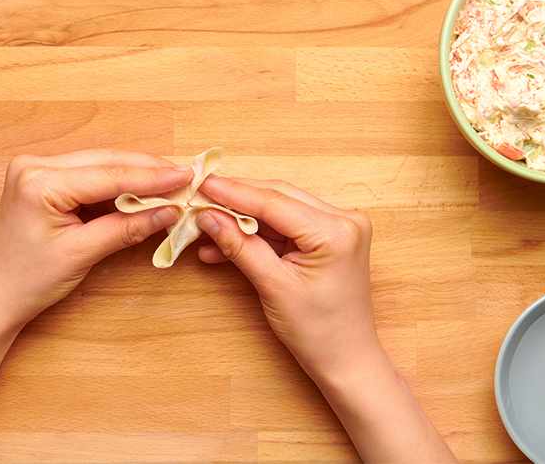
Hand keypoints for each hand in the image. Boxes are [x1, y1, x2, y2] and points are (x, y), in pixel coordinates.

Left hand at [0, 149, 191, 335]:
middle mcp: (34, 165)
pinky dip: (114, 182)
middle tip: (185, 174)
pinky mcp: (39, 179)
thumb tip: (169, 212)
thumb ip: (126, 228)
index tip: (185, 175)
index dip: (150, 177)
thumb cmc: (30, 280)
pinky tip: (141, 186)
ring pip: (96, 164)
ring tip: (170, 178)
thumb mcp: (82, 253)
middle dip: (145, 169)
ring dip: (133, 173)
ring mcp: (34, 169)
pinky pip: (85, 174)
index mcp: (39, 181)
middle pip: (103, 162)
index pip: (107, 175)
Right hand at [195, 175, 455, 461]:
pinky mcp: (327, 236)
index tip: (199, 184)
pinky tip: (224, 240)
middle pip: (277, 196)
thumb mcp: (273, 286)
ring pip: (277, 207)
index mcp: (336, 231)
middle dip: (235, 199)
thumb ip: (239, 246)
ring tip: (206, 222)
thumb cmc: (317, 330)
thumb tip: (206, 216)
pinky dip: (255, 231)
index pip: (274, 202)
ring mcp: (338, 226)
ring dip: (242, 216)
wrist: (346, 360)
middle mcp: (343, 219)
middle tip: (198, 196)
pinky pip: (283, 224)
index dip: (233, 192)